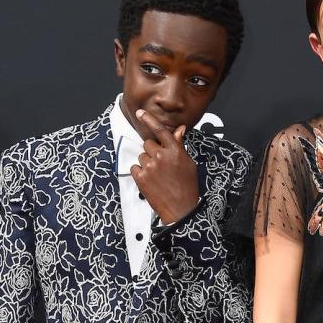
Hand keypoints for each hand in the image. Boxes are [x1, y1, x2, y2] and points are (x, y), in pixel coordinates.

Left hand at [130, 109, 199, 224]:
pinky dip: (140, 173)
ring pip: (141, 156)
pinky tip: (150, 180)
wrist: (180, 209)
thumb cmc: (187, 186)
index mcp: (174, 151)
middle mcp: (161, 156)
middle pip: (148, 144)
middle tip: (160, 164)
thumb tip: (179, 129)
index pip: (160, 130)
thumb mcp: (188, 163)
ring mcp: (150, 167)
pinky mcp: (141, 178)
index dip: (149, 119)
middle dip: (152, 151)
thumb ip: (179, 145)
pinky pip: (135, 167)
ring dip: (146, 162)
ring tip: (157, 175)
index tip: (140, 113)